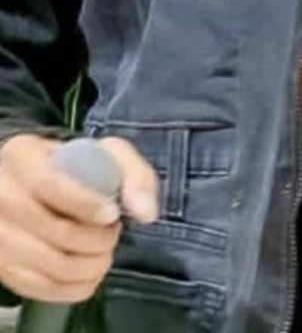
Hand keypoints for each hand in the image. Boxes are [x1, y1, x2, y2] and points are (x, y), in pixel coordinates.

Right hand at [0, 133, 158, 302]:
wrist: (35, 183)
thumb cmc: (74, 166)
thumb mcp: (105, 152)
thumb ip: (133, 173)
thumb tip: (147, 213)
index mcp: (21, 157)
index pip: (50, 186)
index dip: (86, 205)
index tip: (113, 214)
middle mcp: (2, 196)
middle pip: (53, 231)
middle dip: (96, 239)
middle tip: (114, 232)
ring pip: (49, 265)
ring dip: (90, 265)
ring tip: (104, 250)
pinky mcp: (2, 266)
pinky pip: (41, 289)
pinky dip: (75, 286)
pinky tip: (91, 271)